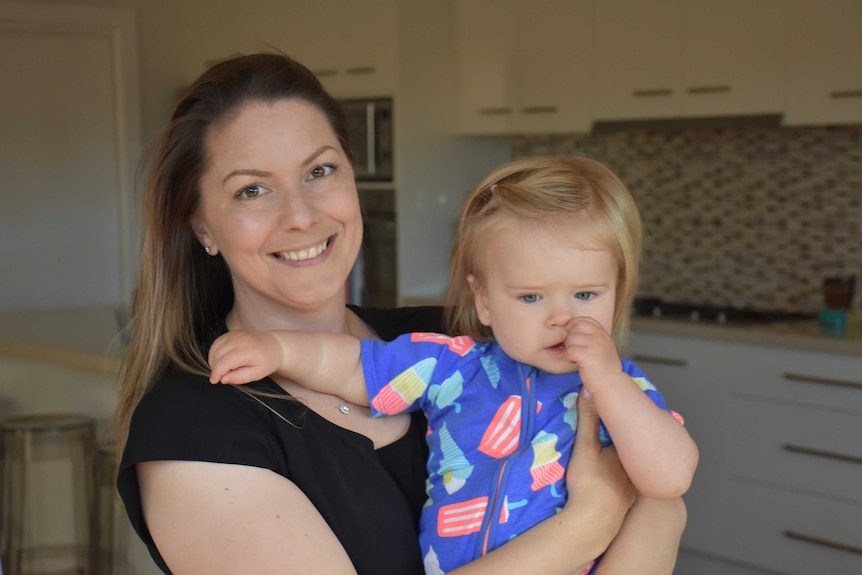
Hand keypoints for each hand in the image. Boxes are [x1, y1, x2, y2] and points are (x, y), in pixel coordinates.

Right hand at [208, 330, 282, 384]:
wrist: (274, 346)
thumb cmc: (267, 360)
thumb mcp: (257, 374)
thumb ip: (240, 377)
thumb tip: (223, 379)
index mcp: (246, 350)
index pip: (225, 362)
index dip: (216, 373)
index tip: (214, 381)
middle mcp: (239, 339)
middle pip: (217, 355)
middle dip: (215, 368)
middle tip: (223, 376)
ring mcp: (234, 334)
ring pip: (214, 349)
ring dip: (213, 361)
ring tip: (223, 369)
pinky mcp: (231, 333)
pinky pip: (216, 343)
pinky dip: (215, 353)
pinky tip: (221, 360)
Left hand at [563, 317, 622, 394]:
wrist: (611, 385)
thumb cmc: (603, 368)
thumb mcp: (601, 347)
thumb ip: (591, 336)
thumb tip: (570, 328)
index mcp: (603, 333)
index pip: (584, 319)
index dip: (574, 326)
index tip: (573, 338)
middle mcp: (600, 337)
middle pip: (575, 326)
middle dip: (570, 337)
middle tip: (574, 349)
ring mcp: (595, 345)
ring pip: (571, 338)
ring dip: (569, 348)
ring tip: (575, 357)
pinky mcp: (588, 356)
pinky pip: (570, 351)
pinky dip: (569, 358)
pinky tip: (575, 362)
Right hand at [564, 389, 634, 529]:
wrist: (591, 524)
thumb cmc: (589, 485)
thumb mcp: (585, 447)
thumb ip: (587, 420)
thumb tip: (588, 391)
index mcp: (627, 454)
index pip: (627, 433)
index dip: (621, 425)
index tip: (618, 415)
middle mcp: (634, 471)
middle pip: (629, 452)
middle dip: (624, 444)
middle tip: (618, 433)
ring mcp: (631, 490)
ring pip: (630, 470)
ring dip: (623, 463)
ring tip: (612, 455)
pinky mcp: (624, 505)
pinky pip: (625, 486)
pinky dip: (620, 480)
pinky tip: (611, 481)